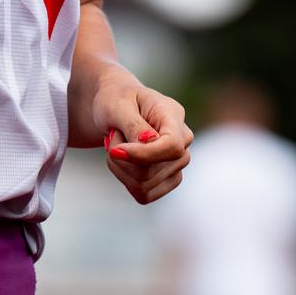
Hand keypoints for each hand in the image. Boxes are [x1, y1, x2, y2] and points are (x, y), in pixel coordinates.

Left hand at [93, 72, 192, 203]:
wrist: (116, 107)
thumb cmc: (116, 100)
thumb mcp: (118, 105)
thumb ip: (134, 124)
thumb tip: (150, 142)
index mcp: (173, 115)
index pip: (172, 146)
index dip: (143, 155)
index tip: (114, 150)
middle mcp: (183, 140)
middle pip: (153, 170)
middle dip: (122, 158)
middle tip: (112, 136)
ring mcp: (178, 162)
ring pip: (145, 185)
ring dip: (120, 168)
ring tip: (117, 146)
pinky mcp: (168, 179)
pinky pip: (143, 194)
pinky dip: (125, 180)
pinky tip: (122, 161)